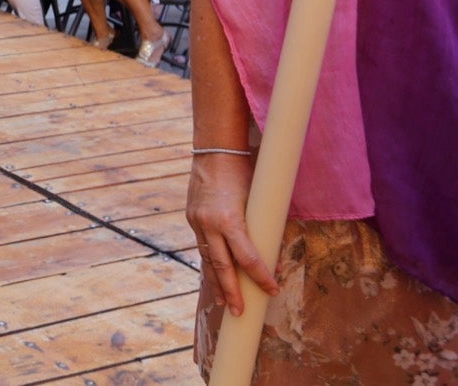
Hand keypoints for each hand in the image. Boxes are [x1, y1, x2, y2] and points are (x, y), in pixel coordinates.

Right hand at [185, 151, 278, 315]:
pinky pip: (201, 247)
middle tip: (240, 312)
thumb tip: (273, 248)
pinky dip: (208, 263)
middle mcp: (210, 224)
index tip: (272, 290)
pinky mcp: (192, 219)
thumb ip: (260, 223)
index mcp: (229, 219)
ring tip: (224, 303)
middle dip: (232, 291)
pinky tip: (213, 275)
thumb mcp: (256, 199)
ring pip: (207, 260)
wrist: (214, 152)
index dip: (260, 276)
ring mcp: (197, 222)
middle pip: (222, 266)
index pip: (247, 258)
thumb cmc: (243, 171)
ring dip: (216, 283)